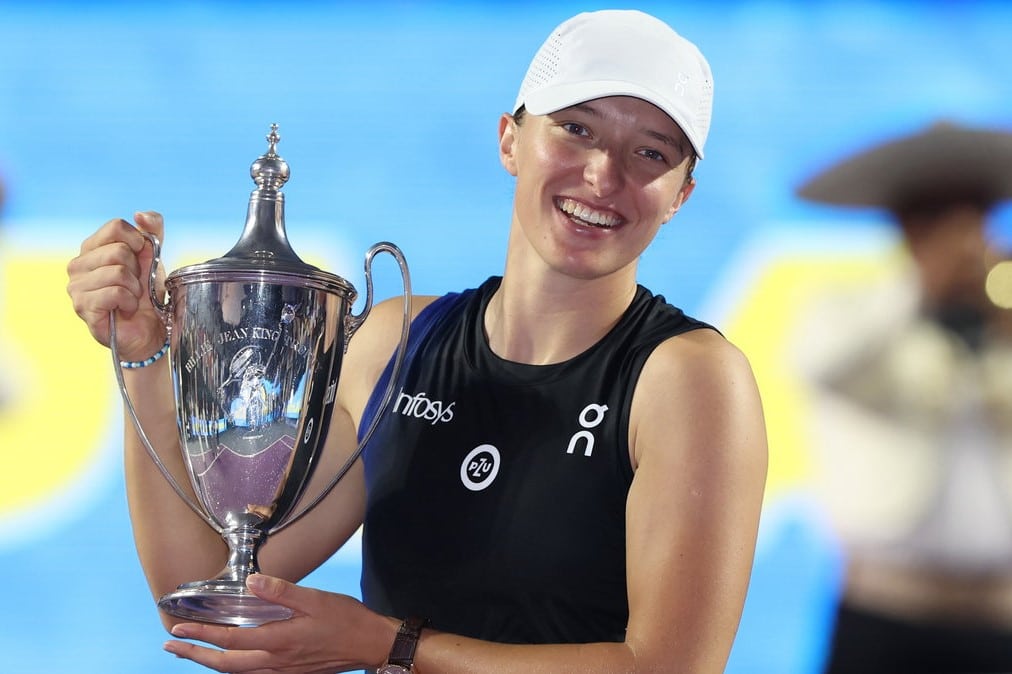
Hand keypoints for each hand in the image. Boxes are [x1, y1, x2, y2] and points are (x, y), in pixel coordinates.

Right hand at [66, 211, 167, 361]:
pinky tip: (126, 308)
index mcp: (92, 248)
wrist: (149, 329)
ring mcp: (76, 287)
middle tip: (134, 284)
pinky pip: (115, 292)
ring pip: (118, 272)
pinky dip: (129, 301)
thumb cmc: (147, 293)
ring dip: (134, 288)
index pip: (115, 226)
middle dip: (137, 270)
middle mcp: (78, 264)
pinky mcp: (83, 307)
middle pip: (118, 250)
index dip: (138, 242)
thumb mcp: (154, 256)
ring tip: (130, 298)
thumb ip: (152, 229)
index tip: (141, 259)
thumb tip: (140, 214)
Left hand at [163, 574, 395, 673]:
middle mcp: (275, 661)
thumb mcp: (316, 599)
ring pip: (236, 672)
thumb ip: (282, 591)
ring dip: (210, 663)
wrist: (369, 644)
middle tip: (172, 646)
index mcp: (279, 641)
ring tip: (192, 654)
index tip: (180, 628)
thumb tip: (251, 582)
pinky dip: (233, 669)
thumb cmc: (346, 620)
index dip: (201, 635)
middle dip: (195, 656)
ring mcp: (282, 670)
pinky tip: (230, 661)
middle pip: (225, 664)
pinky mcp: (290, 672)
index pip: (230, 639)